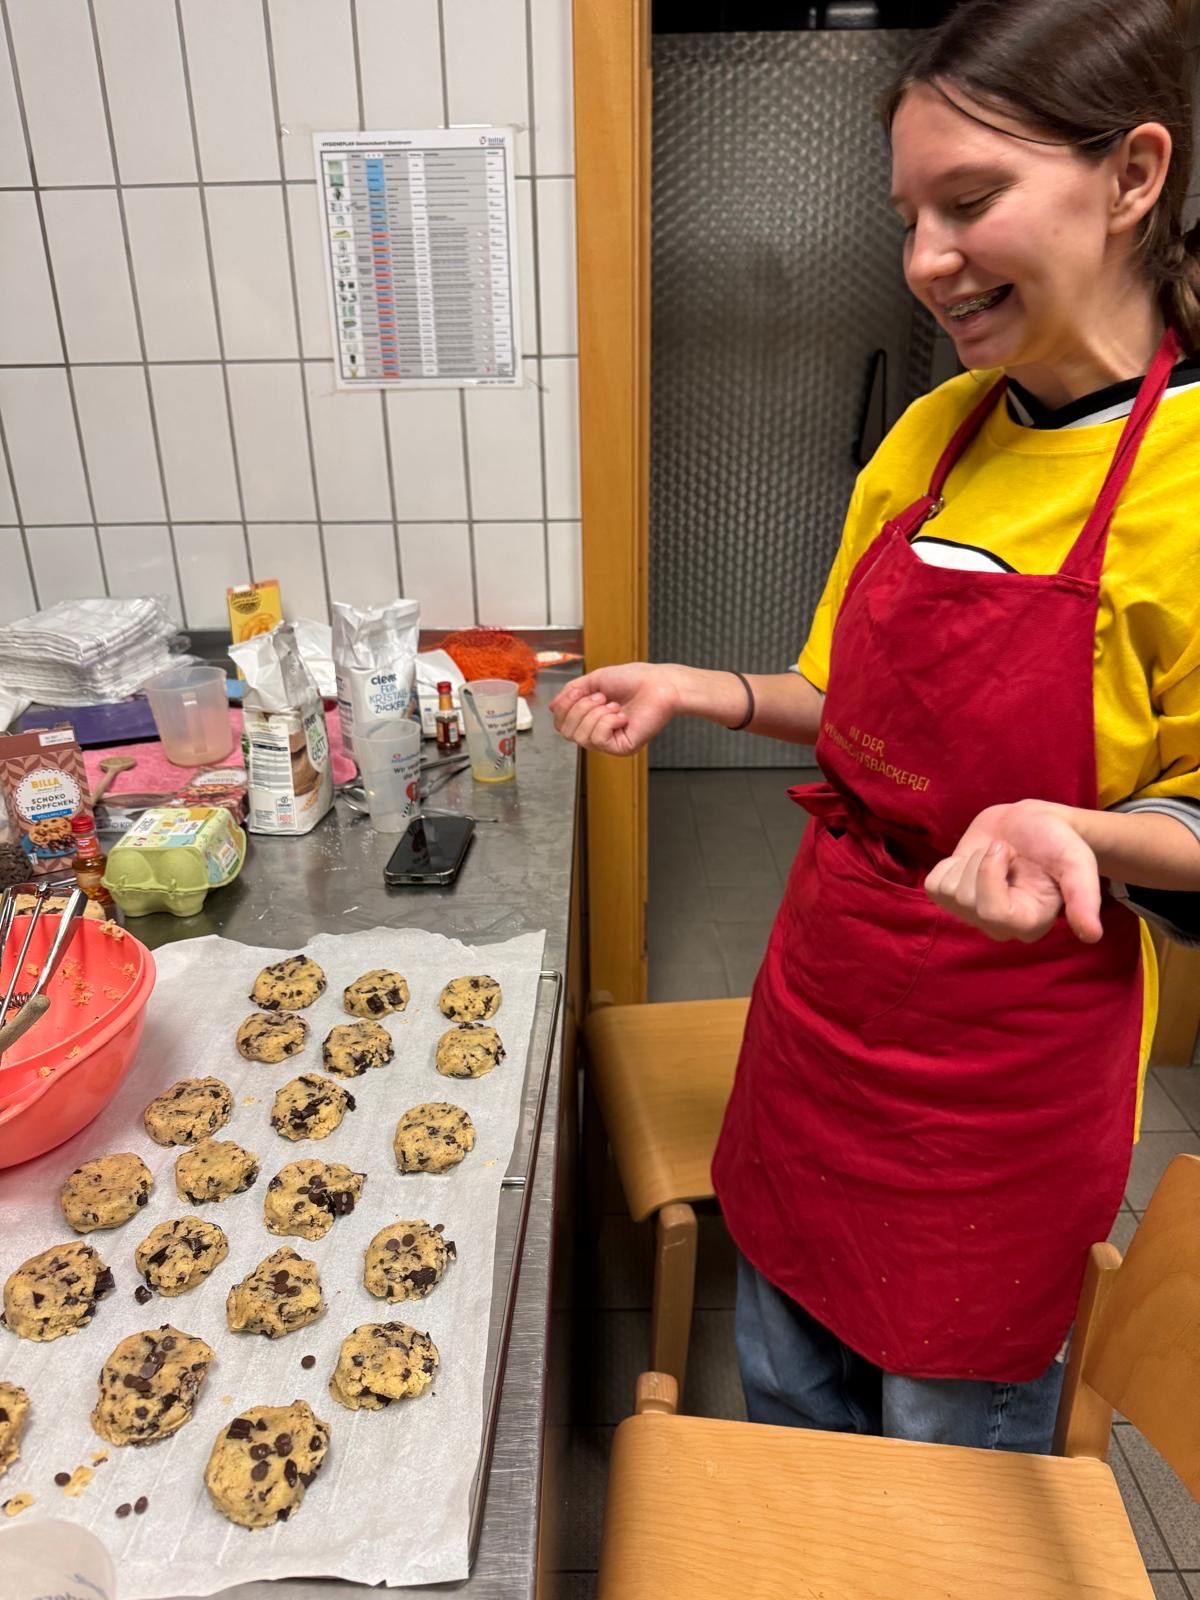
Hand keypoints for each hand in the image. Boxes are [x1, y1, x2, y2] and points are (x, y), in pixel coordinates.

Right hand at [549, 663, 681, 754]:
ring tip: (614, 705)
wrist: (658, 683)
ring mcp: (609, 742)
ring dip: (595, 714)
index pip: (560, 722)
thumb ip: (571, 692)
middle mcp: (597, 732)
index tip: (582, 691)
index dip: (564, 706)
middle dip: (580, 709)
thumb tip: (552, 707)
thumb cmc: (633, 679)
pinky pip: (598, 740)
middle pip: (566, 731)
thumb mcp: (594, 680)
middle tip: (602, 697)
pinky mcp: (621, 748)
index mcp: (589, 717)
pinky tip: (621, 715)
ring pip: (581, 737)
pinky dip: (607, 722)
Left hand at [924, 800, 1103, 943]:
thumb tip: (1092, 935)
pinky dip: (949, 865)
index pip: (992, 913)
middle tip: (1004, 852)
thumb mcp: (1077, 863)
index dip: (990, 873)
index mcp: (1029, 924)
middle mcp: (999, 926)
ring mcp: (972, 915)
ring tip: (992, 857)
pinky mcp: (951, 898)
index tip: (1007, 851)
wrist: (1030, 823)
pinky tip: (972, 862)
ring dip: (968, 861)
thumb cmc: (1056, 842)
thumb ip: (1084, 897)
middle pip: (965, 900)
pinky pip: (932, 886)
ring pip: (948, 891)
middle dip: (980, 862)